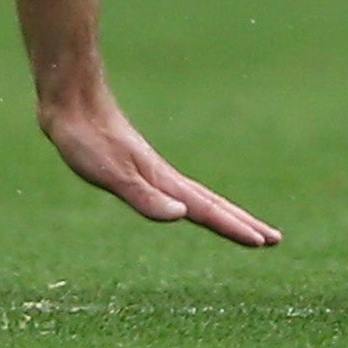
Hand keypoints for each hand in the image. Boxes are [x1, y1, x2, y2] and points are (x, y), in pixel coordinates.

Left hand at [40, 89, 280, 246]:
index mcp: (165, 182)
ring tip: (244, 226)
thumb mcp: (113, 175)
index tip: (264, 242)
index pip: (208, 211)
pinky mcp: (139, 171)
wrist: (73, 105)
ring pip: (200, 198)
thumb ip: (146, 197)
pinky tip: (189, 207)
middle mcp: (166, 179)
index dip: (235, 228)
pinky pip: (181, 194)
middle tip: (274, 240)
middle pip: (214, 205)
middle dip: (243, 223)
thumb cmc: (89, 141)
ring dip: (225, 214)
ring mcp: (155, 174)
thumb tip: (182, 216)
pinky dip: (198, 205)